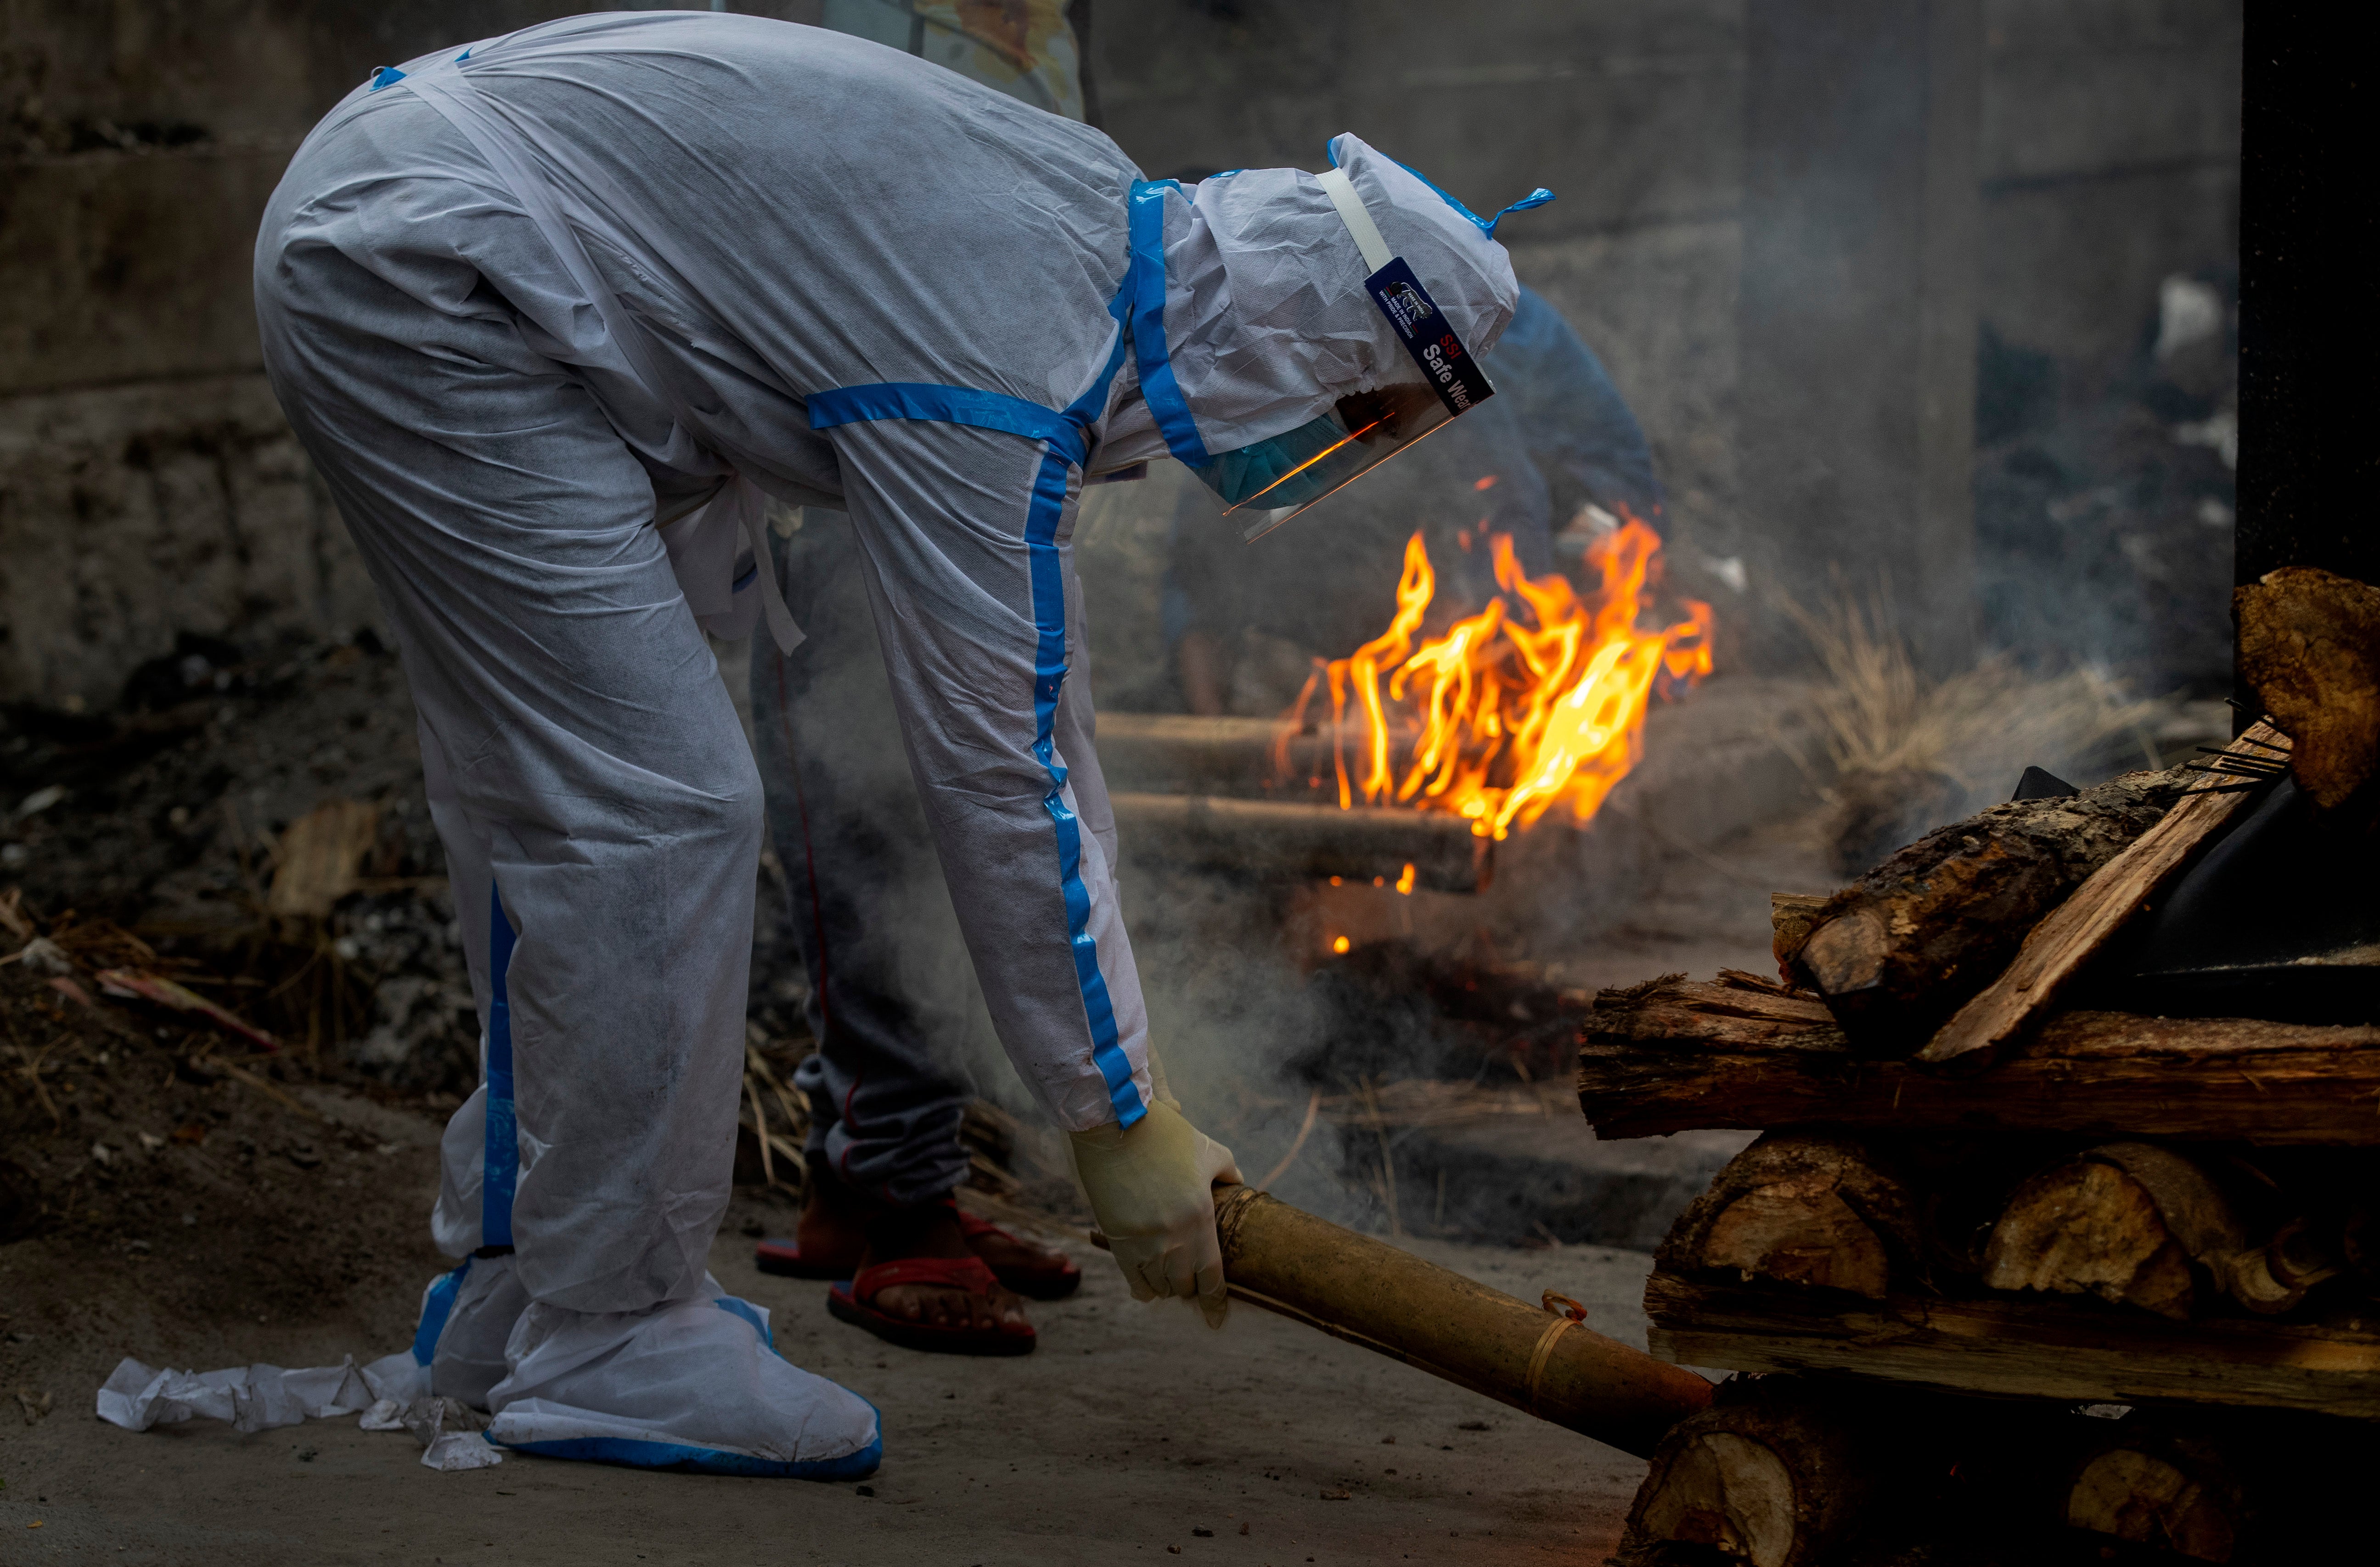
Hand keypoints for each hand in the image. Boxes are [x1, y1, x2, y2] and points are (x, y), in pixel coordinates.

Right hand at [1068, 1100, 1240, 1326]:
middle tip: (1192, 1280)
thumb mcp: (1207, 1149)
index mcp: (1200, 1218)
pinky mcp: (1116, 1239)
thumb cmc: (1165, 1134)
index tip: (1216, 1320)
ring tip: (1171, 1277)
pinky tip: (1148, 1286)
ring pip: (1159, 1287)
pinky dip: (1143, 1287)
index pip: (1211, 1277)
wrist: (1115, 1124)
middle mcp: (1173, 1237)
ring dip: (1167, 1285)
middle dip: (1190, 1286)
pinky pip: (1133, 1281)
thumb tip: (1240, 1184)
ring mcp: (1143, 1241)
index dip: (1214, 1303)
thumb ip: (1227, 1172)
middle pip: (1184, 1285)